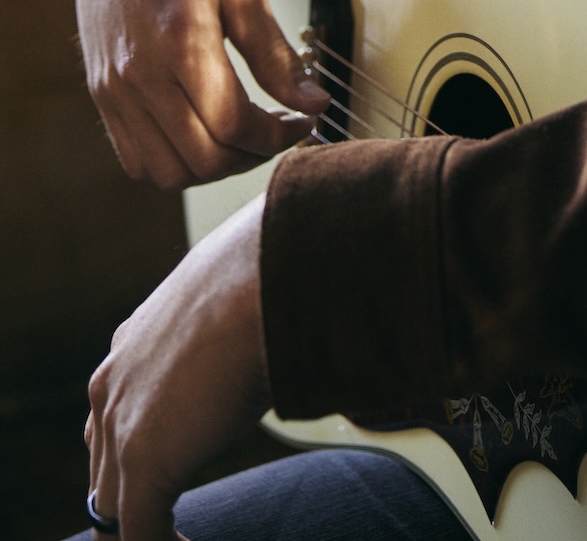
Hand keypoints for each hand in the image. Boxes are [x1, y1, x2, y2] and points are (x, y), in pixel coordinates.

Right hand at [63, 0, 326, 188]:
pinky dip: (175, 164)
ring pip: (167, 173)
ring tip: (243, 136)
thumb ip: (276, 55)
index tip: (302, 121)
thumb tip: (315, 102)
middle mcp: (140, 75)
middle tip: (277, 130)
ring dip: (214, 168)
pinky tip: (204, 134)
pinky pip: (137, 161)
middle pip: (203, 158)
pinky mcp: (102, 98)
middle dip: (252, 155)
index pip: (233, 124)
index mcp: (180, 42)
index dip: (278, 136)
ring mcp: (114, 92)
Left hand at [86, 194, 269, 540]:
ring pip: (110, 506)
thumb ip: (229, 327)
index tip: (176, 468)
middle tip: (170, 522)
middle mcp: (112, 385)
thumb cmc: (266, 278)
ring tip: (180, 538)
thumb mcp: (229, 303)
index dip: (136, 453)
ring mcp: (120, 424)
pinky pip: (135, 534)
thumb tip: (279, 321)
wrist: (265, 277)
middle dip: (132, 500)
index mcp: (130, 347)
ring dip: (144, 527)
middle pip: (102, 469)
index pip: (112, 418)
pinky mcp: (143, 461)